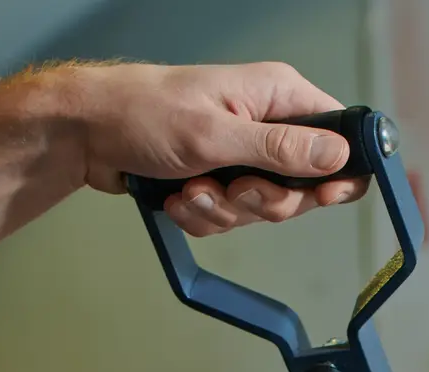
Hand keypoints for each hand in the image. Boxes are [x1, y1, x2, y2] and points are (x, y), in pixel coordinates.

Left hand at [45, 62, 370, 236]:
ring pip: (262, 208)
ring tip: (191, 190)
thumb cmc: (145, 113)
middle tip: (234, 189)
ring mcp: (242, 155)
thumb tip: (340, 155)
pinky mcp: (218, 180)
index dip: (339, 172)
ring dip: (224, 210)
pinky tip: (179, 198)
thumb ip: (280, 149)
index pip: (339, 135)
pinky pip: (230, 217)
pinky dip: (203, 216)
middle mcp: (267, 125)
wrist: (88, 133)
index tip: (323, 196)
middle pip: (303, 187)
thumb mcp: (216, 134)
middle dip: (264, 201)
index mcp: (278, 97)